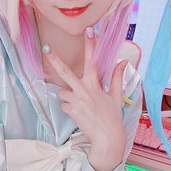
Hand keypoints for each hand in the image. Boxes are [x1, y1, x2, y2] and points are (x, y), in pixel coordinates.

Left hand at [43, 29, 127, 170]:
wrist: (106, 139)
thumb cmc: (113, 117)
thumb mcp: (116, 96)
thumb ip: (117, 78)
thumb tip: (123, 62)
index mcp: (95, 85)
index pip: (92, 62)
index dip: (90, 46)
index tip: (89, 31)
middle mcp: (83, 91)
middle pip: (65, 72)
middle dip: (55, 59)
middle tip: (46, 48)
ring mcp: (75, 101)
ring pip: (63, 91)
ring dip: (67, 94)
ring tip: (80, 103)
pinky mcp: (70, 111)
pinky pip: (64, 104)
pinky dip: (69, 106)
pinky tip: (79, 112)